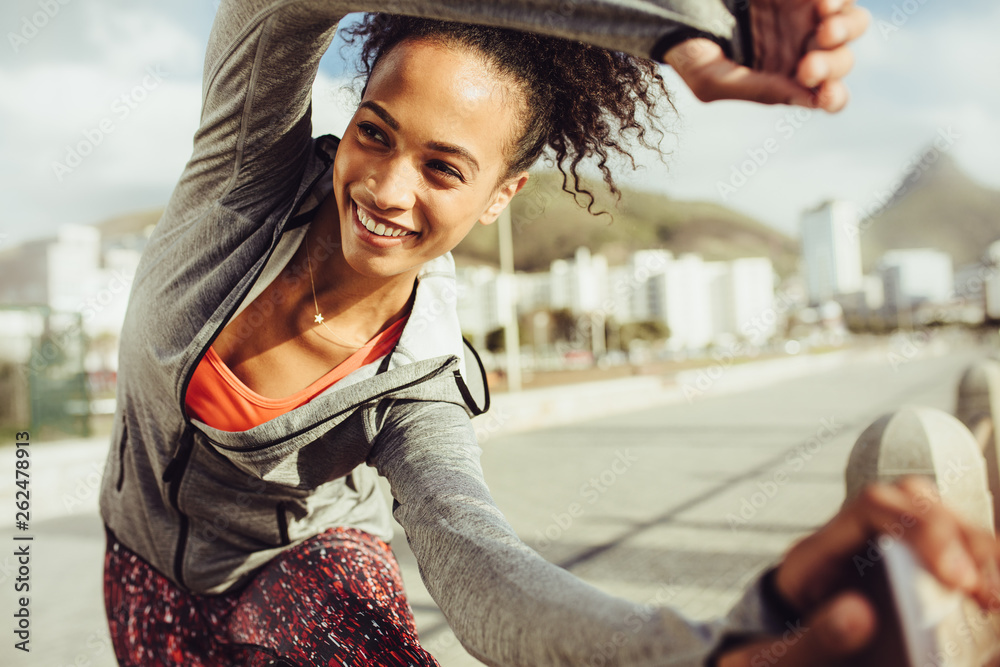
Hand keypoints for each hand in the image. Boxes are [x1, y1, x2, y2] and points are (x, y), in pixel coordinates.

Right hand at [664, 0, 869, 110]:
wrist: (675, 9)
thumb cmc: (689, 50)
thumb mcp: (713, 79)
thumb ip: (758, 91)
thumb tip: (809, 100)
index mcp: (784, 81)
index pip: (826, 96)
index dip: (833, 97)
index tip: (824, 94)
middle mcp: (803, 49)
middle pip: (841, 62)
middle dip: (832, 66)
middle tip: (809, 65)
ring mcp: (806, 16)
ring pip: (852, 25)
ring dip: (846, 30)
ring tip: (825, 28)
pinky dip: (837, 1)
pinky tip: (823, 5)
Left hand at [718, 477, 999, 665]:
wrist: (779, 662)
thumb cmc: (781, 657)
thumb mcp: (783, 655)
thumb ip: (816, 637)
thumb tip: (861, 614)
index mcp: (818, 552)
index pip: (872, 507)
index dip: (920, 528)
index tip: (954, 577)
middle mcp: (854, 543)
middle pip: (916, 503)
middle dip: (960, 537)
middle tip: (984, 592)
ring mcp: (885, 556)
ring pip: (944, 524)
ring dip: (979, 553)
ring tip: (995, 599)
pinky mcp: (911, 581)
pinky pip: (954, 559)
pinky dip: (981, 571)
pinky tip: (991, 601)